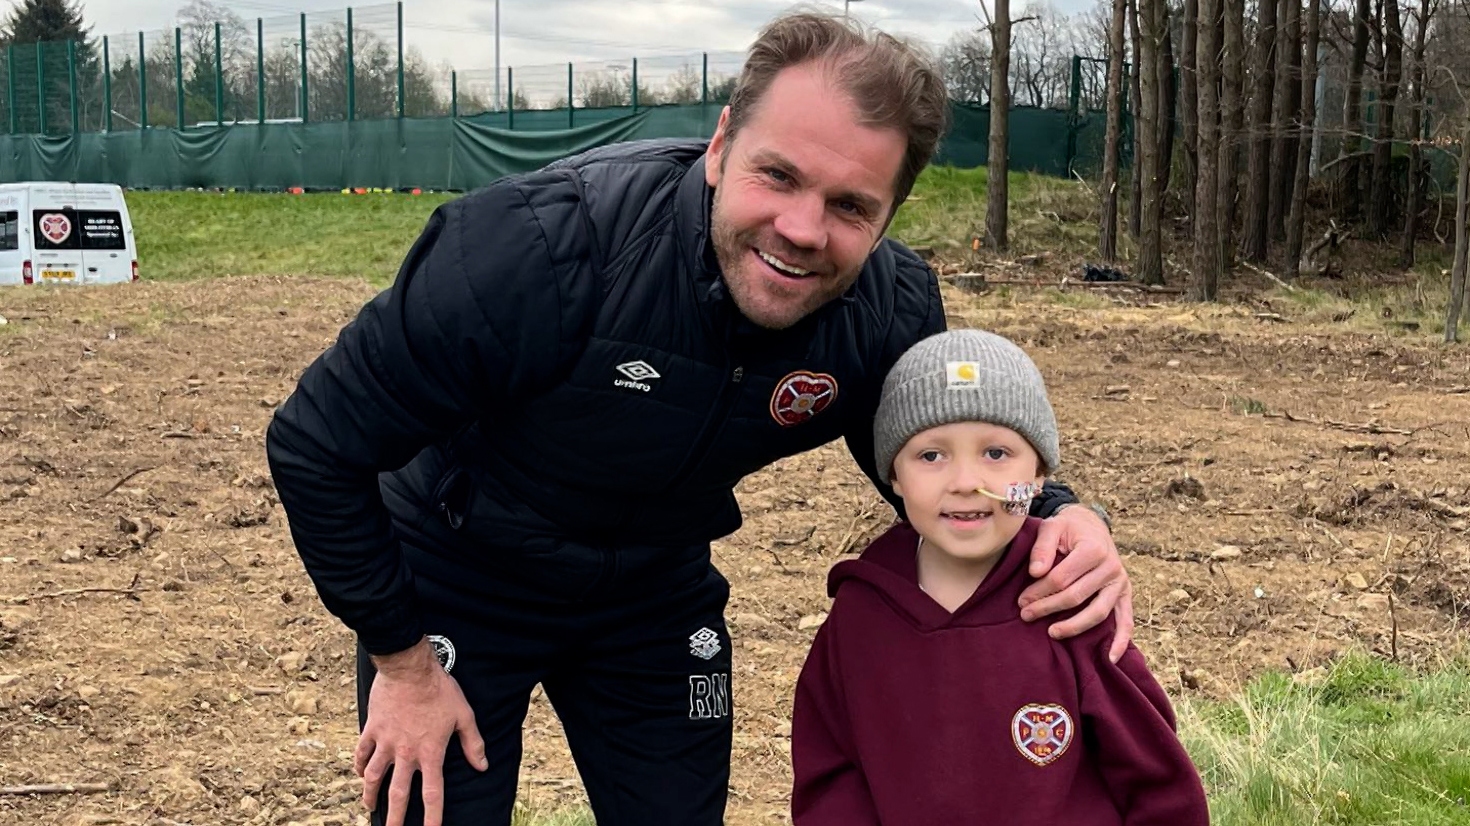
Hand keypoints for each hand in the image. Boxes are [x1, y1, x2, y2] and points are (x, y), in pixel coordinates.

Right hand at [354, 638, 488, 825]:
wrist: (410, 668)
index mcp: (430, 752)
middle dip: (394, 818)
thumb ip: (473, 743)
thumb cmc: (440, 690)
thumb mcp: (464, 715)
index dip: (432, 817)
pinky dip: (359, 764)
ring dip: (370, 795)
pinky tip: (359, 773)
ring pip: (373, 777)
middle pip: (398, 794)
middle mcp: (406, 753)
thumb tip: (482, 765)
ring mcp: (386, 742)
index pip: (432, 793)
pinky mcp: (372, 728)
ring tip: (369, 807)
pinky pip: (362, 752)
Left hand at [1018, 504, 1133, 661]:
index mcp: (1093, 548)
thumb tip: (1035, 572)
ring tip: (1051, 632)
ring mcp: (1120, 583)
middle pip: (1076, 596)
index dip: (1039, 591)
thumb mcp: (1052, 527)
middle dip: (1048, 607)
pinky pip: (1126, 620)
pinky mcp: (1124, 594)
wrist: (1092, 526)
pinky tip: (1110, 658)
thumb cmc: (1068, 529)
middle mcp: (1111, 567)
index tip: (1021, 600)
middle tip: (1026, 614)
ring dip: (1073, 626)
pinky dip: (1120, 641)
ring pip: (1097, 613)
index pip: (1062, 578)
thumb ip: (1042, 547)